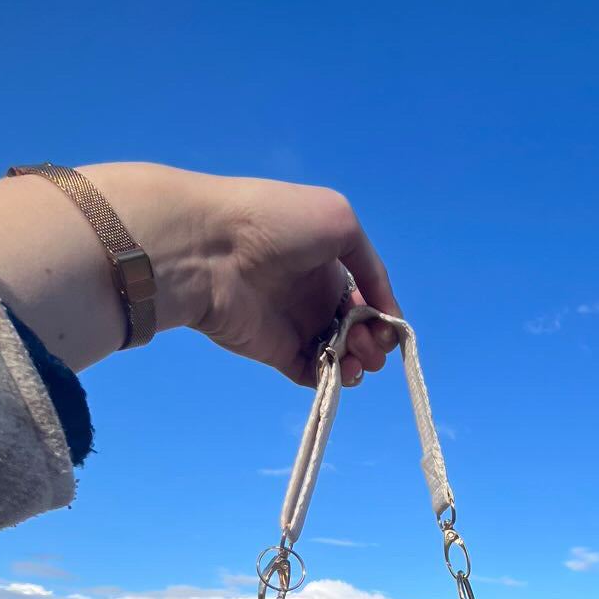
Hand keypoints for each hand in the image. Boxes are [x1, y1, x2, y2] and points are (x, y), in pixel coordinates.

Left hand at [0, 163, 400, 384]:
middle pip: (356, 329)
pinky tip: (337, 371)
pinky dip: (330, 378)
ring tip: (355, 359)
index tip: (387, 327)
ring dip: (357, 363)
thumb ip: (371, 265)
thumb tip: (384, 309)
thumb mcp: (339, 220)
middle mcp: (313, 293)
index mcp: (328, 261)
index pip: (365, 296)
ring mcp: (294, 324)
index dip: (382, 315)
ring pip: (338, 354)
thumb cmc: (276, 223)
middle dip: (373, 342)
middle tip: (369, 345)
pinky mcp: (276, 352)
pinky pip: (311, 372)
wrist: (211, 247)